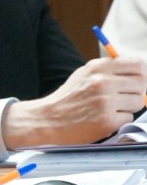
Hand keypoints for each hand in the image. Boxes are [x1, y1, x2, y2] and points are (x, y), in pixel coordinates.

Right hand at [3, 56, 146, 147]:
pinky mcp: (107, 120)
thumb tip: (138, 73)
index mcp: (98, 67)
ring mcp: (106, 101)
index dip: (141, 74)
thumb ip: (108, 71)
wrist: (48, 119)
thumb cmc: (68, 98)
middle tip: (123, 98)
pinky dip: (120, 120)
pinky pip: (129, 118)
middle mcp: (103, 81)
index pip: (137, 64)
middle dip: (136, 92)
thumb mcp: (84, 75)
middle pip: (142, 84)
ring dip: (128, 107)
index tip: (137, 81)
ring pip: (139, 102)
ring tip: (110, 109)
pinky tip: (104, 119)